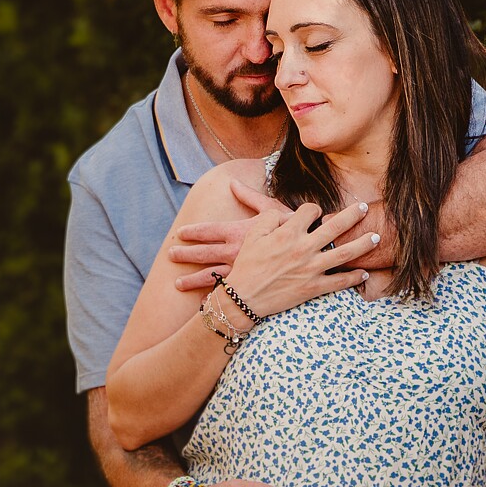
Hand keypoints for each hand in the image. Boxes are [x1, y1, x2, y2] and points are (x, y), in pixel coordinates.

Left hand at [168, 178, 293, 292]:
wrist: (314, 253)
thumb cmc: (295, 229)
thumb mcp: (273, 210)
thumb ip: (250, 197)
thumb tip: (233, 182)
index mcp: (240, 231)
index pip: (211, 230)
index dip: (194, 231)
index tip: (180, 234)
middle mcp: (237, 251)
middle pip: (205, 253)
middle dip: (186, 254)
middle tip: (170, 255)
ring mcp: (242, 270)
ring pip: (211, 276)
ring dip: (193, 280)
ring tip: (176, 284)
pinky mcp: (251, 285)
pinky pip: (228, 293)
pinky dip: (214, 298)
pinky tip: (203, 304)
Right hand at [220, 185, 379, 317]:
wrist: (244, 298)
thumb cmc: (247, 265)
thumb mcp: (253, 235)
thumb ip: (270, 218)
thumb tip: (288, 215)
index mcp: (288, 232)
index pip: (311, 211)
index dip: (313, 209)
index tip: (315, 213)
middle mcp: (304, 248)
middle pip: (336, 226)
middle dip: (354, 215)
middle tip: (365, 209)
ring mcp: (311, 269)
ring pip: (346, 253)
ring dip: (364, 244)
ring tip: (376, 238)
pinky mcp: (314, 287)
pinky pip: (340, 282)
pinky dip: (354, 278)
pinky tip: (364, 274)